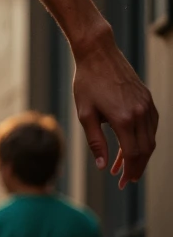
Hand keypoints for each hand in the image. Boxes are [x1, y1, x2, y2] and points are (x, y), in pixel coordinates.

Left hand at [73, 27, 157, 187]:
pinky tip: (133, 145)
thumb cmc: (87, 83)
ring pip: (150, 138)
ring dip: (141, 155)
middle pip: (145, 149)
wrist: (98, 54)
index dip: (129, 170)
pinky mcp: (147, 98)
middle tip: (126, 181)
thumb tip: (101, 166)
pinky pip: (152, 125)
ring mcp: (146, 105)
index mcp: (123, 119)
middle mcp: (139, 113)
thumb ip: (95, 141)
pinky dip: (145, 138)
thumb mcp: (85, 114)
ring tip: (125, 166)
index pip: (132, 154)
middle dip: (137, 168)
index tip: (122, 182)